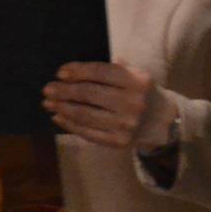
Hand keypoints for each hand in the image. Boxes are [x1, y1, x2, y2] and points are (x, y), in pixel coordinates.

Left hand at [42, 61, 175, 149]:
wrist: (163, 122)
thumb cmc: (141, 93)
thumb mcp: (135, 75)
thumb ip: (111, 69)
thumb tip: (71, 71)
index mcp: (137, 81)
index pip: (101, 72)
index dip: (78, 71)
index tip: (60, 72)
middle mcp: (133, 103)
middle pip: (90, 94)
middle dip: (64, 91)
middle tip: (47, 89)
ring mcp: (126, 125)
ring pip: (86, 114)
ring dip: (63, 108)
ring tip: (48, 103)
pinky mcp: (119, 142)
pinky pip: (88, 132)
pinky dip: (70, 124)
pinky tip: (59, 117)